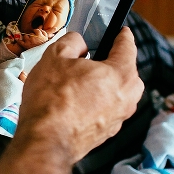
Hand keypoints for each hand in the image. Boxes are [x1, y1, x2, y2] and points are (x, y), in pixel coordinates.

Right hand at [17, 28, 143, 162]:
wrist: (46, 141)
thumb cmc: (52, 102)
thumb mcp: (56, 56)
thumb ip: (72, 42)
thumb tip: (79, 43)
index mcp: (122, 74)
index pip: (128, 46)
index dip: (122, 35)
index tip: (121, 31)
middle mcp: (128, 96)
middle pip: (126, 70)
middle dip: (112, 61)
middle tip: (92, 57)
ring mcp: (120, 116)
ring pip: (117, 91)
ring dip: (104, 83)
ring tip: (78, 81)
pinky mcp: (109, 131)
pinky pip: (108, 108)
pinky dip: (97, 101)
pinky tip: (77, 101)